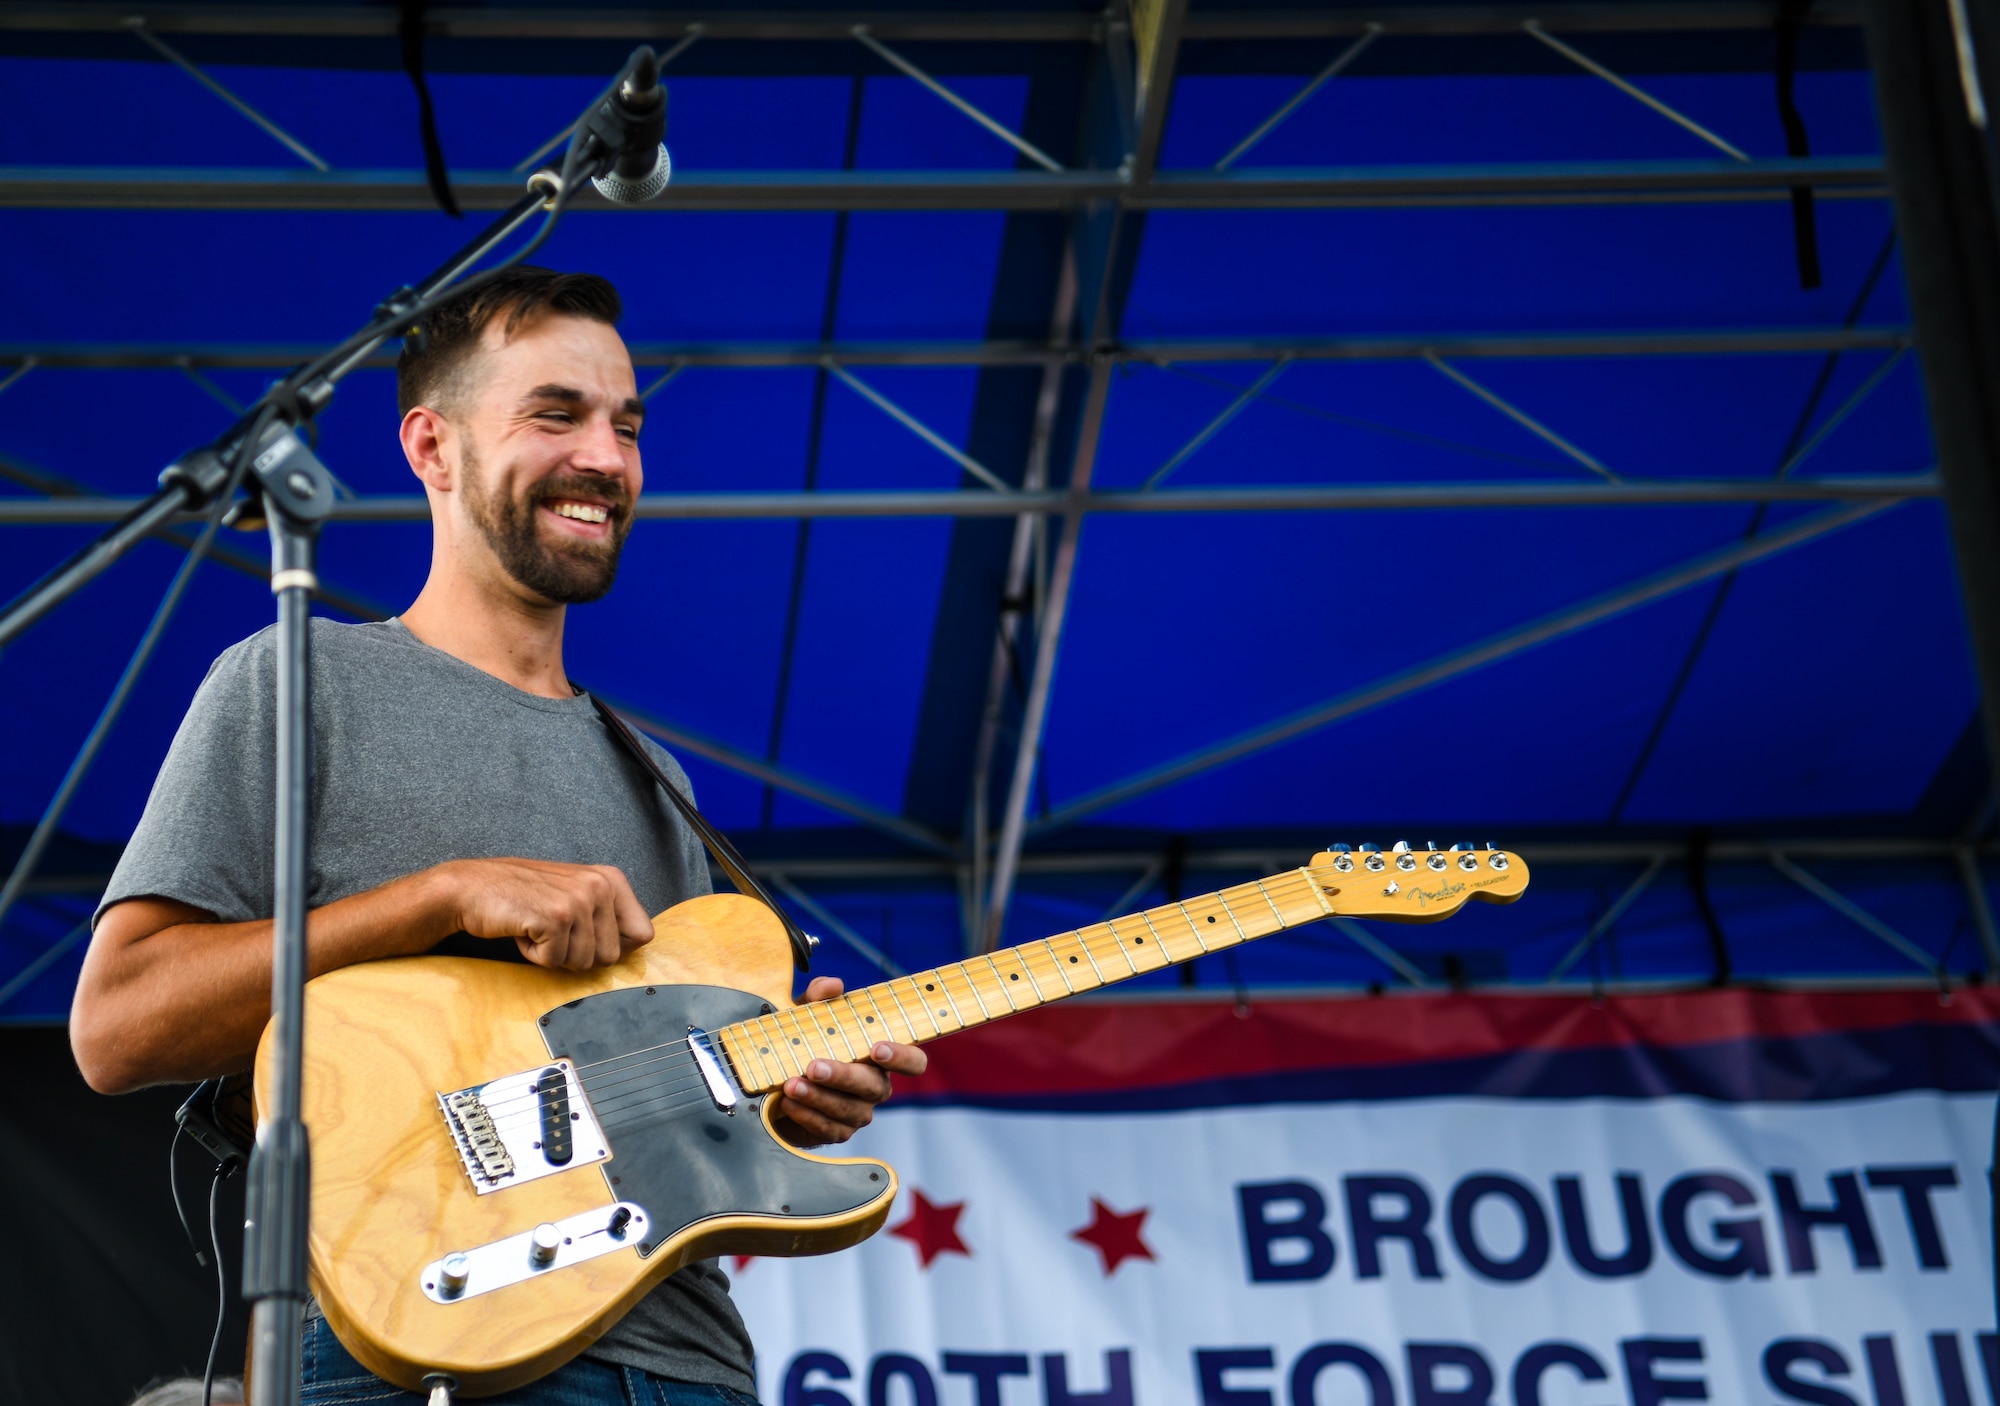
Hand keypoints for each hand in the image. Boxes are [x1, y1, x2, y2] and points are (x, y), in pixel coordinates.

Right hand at [437, 858, 652, 970]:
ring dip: (554, 954)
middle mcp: (600, 886)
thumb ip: (607, 915)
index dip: (613, 948)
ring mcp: (579, 900)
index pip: (642, 935)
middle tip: (552, 929)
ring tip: (537, 927)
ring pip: (583, 963)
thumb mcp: (576, 895)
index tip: (585, 937)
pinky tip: (524, 930)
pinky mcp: (555, 918)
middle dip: (578, 954)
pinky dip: (534, 956)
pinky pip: (554, 962)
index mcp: (611, 879)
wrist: (472, 888)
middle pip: (611, 957)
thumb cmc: (523, 896)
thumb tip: (638, 945)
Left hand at [772, 976, 926, 1145]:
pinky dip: (807, 1115)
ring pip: (847, 1109)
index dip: (901, 1056)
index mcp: (879, 1059)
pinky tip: (788, 1102)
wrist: (779, 1085)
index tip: (876, 1048)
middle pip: (873, 1086)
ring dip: (817, 1097)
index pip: (912, 1061)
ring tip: (790, 1084)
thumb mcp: (807, 1016)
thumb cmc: (805, 1044)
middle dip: (843, 1076)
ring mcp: (859, 1112)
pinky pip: (828, 1128)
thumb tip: (833, 985)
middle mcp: (875, 1087)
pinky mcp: (838, 1132)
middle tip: (813, 1066)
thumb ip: (819, 997)